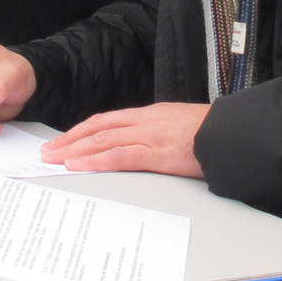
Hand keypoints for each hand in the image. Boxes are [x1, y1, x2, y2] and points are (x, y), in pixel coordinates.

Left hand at [42, 103, 208, 177]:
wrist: (233, 134)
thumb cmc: (213, 133)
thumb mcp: (180, 126)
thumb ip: (160, 133)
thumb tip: (144, 146)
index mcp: (151, 114)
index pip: (107, 120)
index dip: (82, 130)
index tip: (65, 140)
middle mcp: (145, 121)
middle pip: (98, 128)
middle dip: (70, 140)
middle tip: (48, 152)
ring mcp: (150, 136)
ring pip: (102, 140)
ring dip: (74, 151)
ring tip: (55, 160)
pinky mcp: (157, 154)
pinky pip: (119, 156)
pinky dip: (95, 161)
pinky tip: (78, 165)